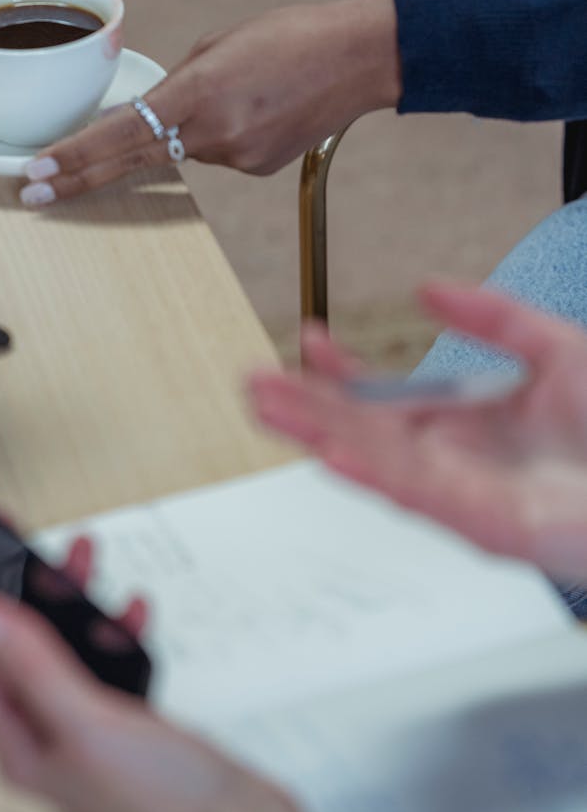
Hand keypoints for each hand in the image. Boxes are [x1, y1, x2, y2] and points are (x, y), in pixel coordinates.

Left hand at [0, 540, 303, 811]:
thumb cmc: (162, 806)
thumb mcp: (87, 720)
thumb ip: (31, 664)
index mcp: (20, 742)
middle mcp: (47, 734)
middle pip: (17, 645)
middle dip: (29, 589)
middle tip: (38, 547)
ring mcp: (86, 728)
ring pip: (62, 646)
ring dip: (73, 600)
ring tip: (84, 561)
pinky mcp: (125, 722)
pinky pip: (106, 660)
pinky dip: (116, 627)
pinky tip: (130, 613)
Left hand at [20, 0, 399, 205]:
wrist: (360, 58)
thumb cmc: (291, 34)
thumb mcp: (217, 45)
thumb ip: (175, 84)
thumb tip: (146, 113)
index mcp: (197, 93)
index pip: (117, 134)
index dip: (72, 157)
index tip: (35, 173)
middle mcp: (213, 134)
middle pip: (130, 161)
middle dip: (78, 177)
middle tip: (33, 190)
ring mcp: (237, 157)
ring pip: (183, 149)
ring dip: (182, 130)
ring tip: (236, 90)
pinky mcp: (257, 167)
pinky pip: (216, 152)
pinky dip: (218, 133)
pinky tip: (253, 106)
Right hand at [249, 281, 586, 583]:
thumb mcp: (555, 349)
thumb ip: (494, 318)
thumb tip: (430, 289)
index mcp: (465, 422)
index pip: (383, 397)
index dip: (341, 371)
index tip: (307, 339)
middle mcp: (454, 461)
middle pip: (363, 431)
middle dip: (306, 407)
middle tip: (254, 381)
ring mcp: (464, 494)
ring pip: (376, 462)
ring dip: (319, 436)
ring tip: (271, 409)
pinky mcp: (486, 523)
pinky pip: (417, 497)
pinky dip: (371, 474)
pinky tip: (333, 452)